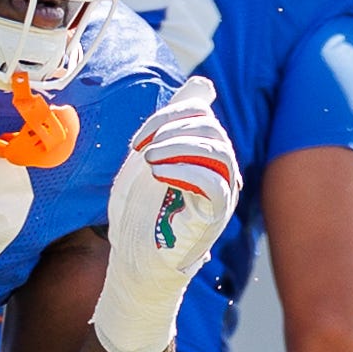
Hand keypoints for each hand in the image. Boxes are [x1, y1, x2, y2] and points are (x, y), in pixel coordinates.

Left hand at [90, 77, 239, 351]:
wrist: (132, 265)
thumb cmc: (140, 216)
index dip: (169, 115)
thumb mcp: (149, 158)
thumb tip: (202, 86)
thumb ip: (171, 123)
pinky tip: (160, 174)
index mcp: (206, 157)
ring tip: (149, 161)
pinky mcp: (212, 218)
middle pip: (209, 129)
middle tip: (141, 150)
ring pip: (216, 151)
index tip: (138, 141)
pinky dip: (187, 169)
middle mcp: (221, 174)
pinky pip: (215, 184)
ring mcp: (220, 196)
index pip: (201, 115)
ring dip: (178, 146)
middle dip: (171, 129)